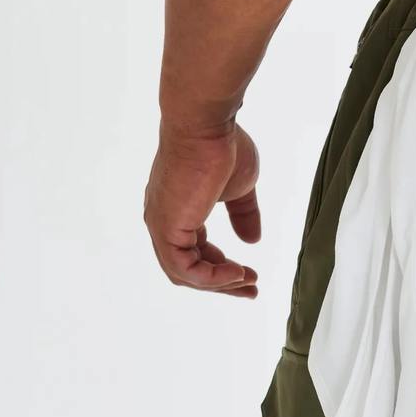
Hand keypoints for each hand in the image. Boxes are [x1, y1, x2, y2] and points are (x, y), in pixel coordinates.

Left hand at [144, 120, 260, 297]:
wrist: (206, 126)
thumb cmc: (221, 147)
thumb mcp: (240, 189)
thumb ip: (244, 215)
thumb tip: (253, 240)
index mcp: (179, 212)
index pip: (196, 252)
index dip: (222, 268)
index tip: (250, 275)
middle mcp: (165, 221)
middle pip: (190, 269)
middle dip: (223, 284)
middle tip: (252, 291)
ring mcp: (163, 225)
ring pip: (186, 274)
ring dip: (220, 283)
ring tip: (248, 281)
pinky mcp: (167, 228)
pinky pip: (187, 269)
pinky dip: (212, 277)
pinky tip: (236, 273)